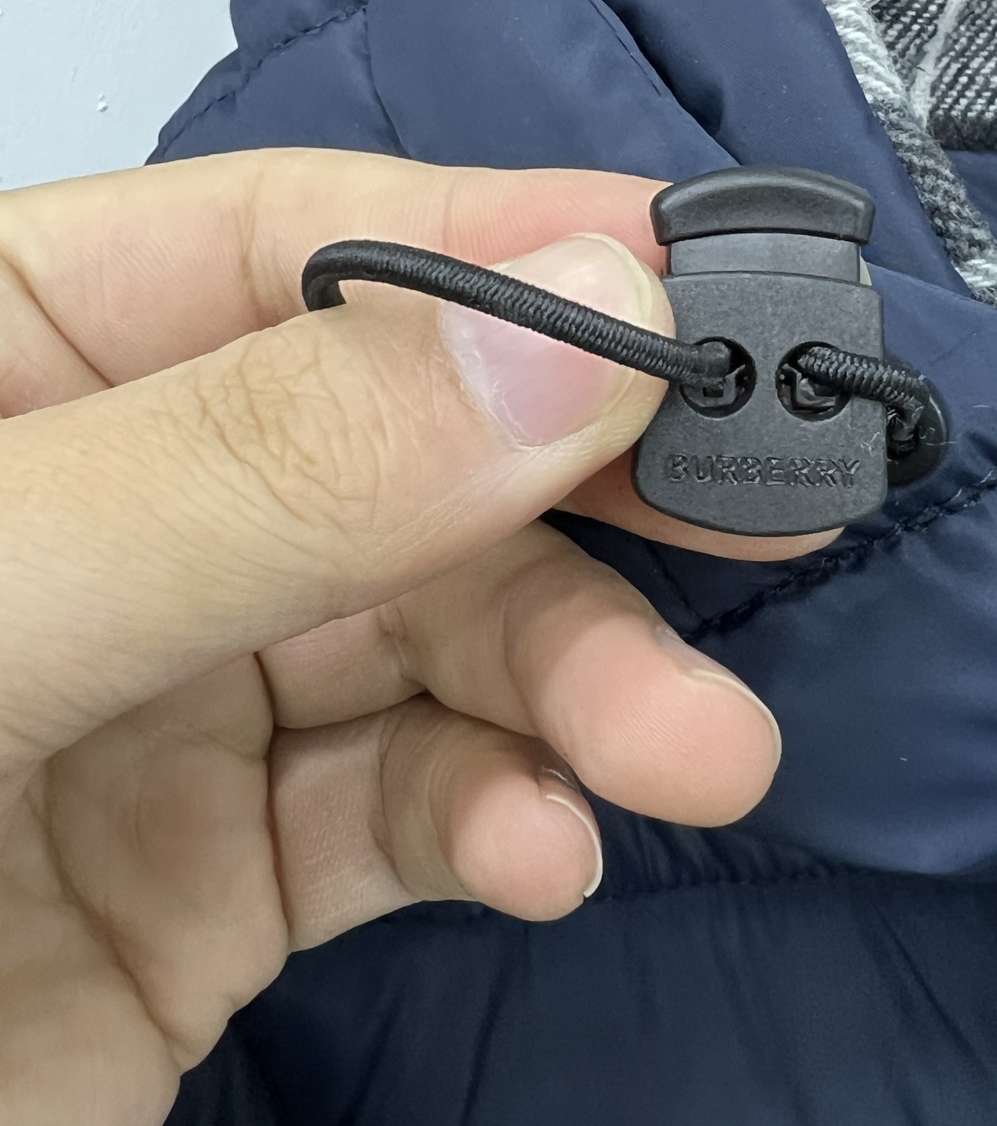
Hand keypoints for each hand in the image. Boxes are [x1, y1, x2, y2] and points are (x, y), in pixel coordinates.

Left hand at [0, 149, 795, 1125]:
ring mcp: (155, 695)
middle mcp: (96, 506)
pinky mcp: (201, 881)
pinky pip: (389, 810)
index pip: (283, 243)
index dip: (505, 253)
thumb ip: (267, 471)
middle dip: (580, 499)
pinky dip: (491, 819)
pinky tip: (547, 857)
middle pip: (399, 450)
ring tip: (696, 756)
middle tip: (771, 525)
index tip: (709, 300)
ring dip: (575, 687)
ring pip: (427, 639)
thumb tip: (593, 329)